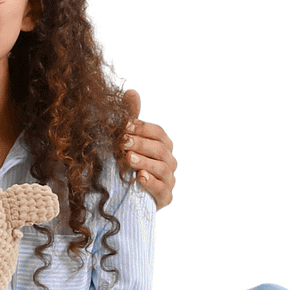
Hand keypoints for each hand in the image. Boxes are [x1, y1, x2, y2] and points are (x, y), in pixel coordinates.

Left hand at [122, 88, 176, 209]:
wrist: (123, 196)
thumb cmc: (128, 163)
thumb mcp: (126, 140)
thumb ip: (131, 118)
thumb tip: (131, 91)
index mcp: (162, 145)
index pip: (157, 133)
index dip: (141, 128)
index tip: (124, 126)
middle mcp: (168, 161)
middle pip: (160, 149)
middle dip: (140, 144)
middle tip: (122, 142)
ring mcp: (168, 180)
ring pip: (161, 168)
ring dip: (144, 161)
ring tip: (128, 158)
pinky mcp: (163, 198)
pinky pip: (162, 190)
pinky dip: (151, 183)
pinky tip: (139, 177)